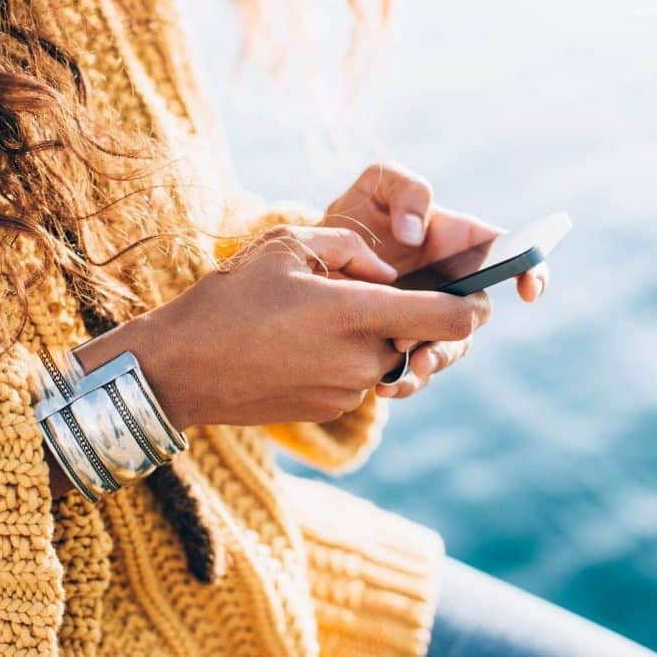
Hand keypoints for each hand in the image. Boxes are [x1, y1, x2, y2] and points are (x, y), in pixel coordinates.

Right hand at [76, 225, 490, 426]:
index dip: (472, 304)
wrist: (180, 370)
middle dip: (411, 316)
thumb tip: (388, 272)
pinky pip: (361, 378)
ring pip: (389, 358)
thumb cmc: (229, 299)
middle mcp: (363, 361)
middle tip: (373, 292)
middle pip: (421, 339)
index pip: (451, 319)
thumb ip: (352, 251)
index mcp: (358, 315)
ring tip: (322, 316)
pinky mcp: (330, 410)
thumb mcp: (287, 246)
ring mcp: (347, 392)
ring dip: (375, 337)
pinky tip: (305, 342)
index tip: (475, 292)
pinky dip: (349, 358)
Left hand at [323, 163, 547, 397]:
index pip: (509, 255)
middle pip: (475, 315)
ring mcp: (431, 317)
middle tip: (427, 336)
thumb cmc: (358, 214)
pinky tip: (384, 386)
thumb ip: (406, 190)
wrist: (316, 257)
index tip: (527, 289)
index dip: (531, 270)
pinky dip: (405, 382)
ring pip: (450, 349)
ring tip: (406, 368)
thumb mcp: (377, 185)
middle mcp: (453, 285)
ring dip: (434, 362)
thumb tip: (415, 233)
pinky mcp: (405, 344)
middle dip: (459, 329)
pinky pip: (417, 372)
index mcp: (460, 243)